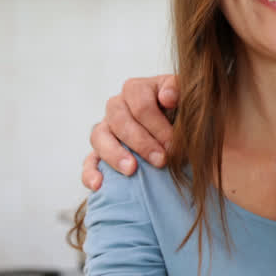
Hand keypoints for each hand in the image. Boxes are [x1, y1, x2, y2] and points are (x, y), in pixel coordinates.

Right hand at [81, 75, 179, 190]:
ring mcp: (105, 128)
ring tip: (132, 170)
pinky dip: (90, 173)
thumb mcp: (186, 98)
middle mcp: (117, 106)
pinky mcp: (98, 152)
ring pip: (99, 136)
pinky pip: (88, 161)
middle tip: (161, 160)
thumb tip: (168, 98)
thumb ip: (179, 90)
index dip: (156, 124)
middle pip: (119, 119)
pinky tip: (99, 185)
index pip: (140, 102)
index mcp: (137, 90)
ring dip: (114, 154)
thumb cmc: (183, 115)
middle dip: (141, 141)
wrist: (179, 134)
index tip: (173, 144)